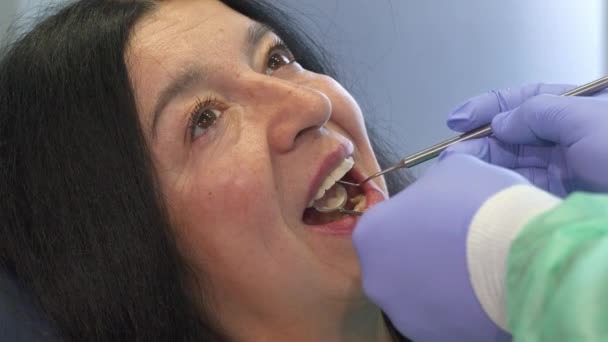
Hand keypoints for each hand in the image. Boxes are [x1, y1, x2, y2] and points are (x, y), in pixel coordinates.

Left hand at [354, 154, 521, 340]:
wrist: (522, 258)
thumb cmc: (480, 203)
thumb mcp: (456, 168)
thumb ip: (436, 176)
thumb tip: (441, 182)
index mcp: (370, 232)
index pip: (386, 222)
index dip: (416, 217)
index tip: (442, 217)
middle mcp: (374, 277)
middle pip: (396, 261)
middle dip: (422, 253)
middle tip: (459, 244)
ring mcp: (400, 312)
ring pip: (417, 293)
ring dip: (437, 282)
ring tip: (474, 271)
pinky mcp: (429, 337)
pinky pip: (439, 317)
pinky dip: (455, 308)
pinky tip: (480, 295)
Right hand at [445, 83, 607, 195]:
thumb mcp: (588, 120)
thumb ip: (539, 113)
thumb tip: (499, 122)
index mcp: (583, 107)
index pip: (528, 99)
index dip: (489, 107)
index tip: (459, 119)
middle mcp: (572, 136)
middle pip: (516, 133)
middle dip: (480, 140)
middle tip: (452, 152)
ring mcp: (568, 168)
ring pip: (515, 162)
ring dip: (484, 164)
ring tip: (457, 169)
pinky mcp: (561, 198)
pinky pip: (523, 188)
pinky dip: (500, 186)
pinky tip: (480, 187)